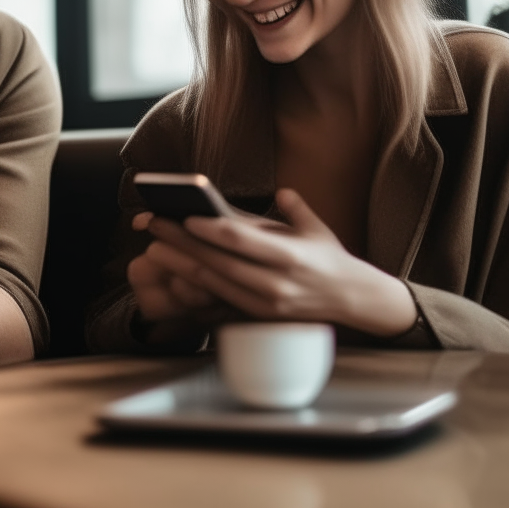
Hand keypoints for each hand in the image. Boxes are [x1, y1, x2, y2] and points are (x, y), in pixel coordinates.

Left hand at [130, 190, 416, 336]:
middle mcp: (275, 283)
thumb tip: (281, 192)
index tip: (184, 215)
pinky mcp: (258, 316)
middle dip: (182, 242)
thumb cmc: (330, 258)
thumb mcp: (316, 228)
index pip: (240, 241)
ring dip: (180, 265)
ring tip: (155, 247)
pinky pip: (219, 300)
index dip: (209, 229)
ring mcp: (264, 303)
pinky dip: (194, 286)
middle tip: (154, 225)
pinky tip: (176, 272)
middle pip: (218, 261)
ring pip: (213, 283)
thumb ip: (296, 208)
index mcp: (290, 256)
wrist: (354, 302)